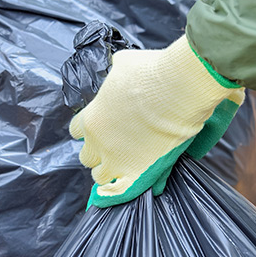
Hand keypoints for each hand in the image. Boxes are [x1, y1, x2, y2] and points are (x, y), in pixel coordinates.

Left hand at [69, 35, 244, 207]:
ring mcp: (117, 161)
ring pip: (100, 177)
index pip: (76, 130)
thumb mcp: (122, 65)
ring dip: (109, 171)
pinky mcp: (139, 173)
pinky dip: (121, 190)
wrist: (179, 88)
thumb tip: (117, 71)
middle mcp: (99, 143)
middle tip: (113, 144)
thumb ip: (114, 75)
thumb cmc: (151, 72)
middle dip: (98, 151)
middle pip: (86, 156)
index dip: (89, 128)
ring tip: (123, 163)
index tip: (101, 125)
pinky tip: (128, 183)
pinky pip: (120, 191)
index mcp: (91, 118)